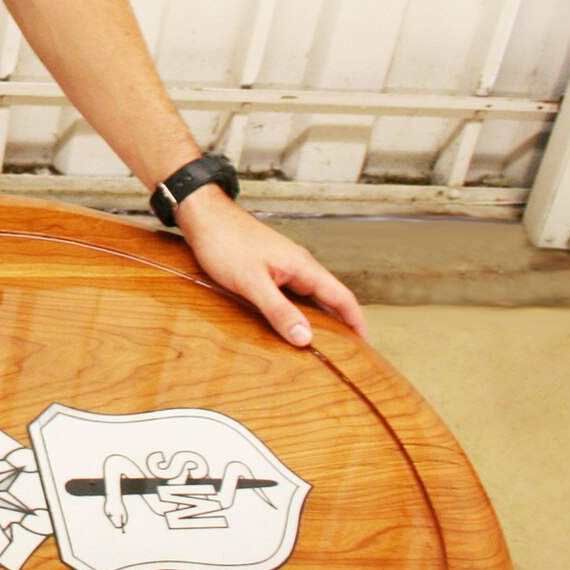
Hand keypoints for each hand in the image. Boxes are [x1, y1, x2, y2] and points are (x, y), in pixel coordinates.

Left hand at [174, 189, 368, 346]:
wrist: (203, 215)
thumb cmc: (225, 242)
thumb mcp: (252, 282)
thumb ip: (279, 310)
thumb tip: (305, 338)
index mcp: (303, 267)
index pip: (343, 298)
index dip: (357, 323)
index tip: (366, 348)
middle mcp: (299, 266)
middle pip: (330, 299)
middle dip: (340, 325)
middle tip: (345, 354)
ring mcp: (284, 266)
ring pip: (309, 297)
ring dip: (317, 319)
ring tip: (320, 346)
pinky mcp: (268, 268)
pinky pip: (291, 293)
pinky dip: (296, 310)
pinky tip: (288, 324)